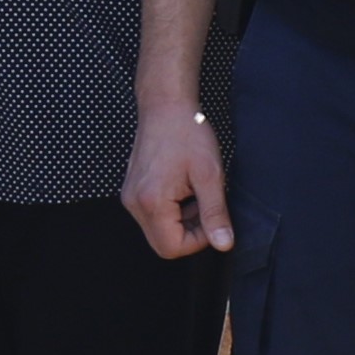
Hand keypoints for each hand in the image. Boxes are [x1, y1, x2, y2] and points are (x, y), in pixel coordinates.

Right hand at [121, 106, 231, 259]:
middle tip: (204, 204)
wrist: (165, 106)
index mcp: (152, 202)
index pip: (172, 248)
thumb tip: (223, 244)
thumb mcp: (210, 175)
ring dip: (182, 221)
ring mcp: (131, 197)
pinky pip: (153, 215)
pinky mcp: (133, 191)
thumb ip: (215, 214)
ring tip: (194, 191)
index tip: (212, 218)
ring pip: (159, 230)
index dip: (198, 241)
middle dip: (189, 232)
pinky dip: (172, 211)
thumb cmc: (187, 134)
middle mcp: (135, 203)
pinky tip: (183, 188)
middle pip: (163, 243)